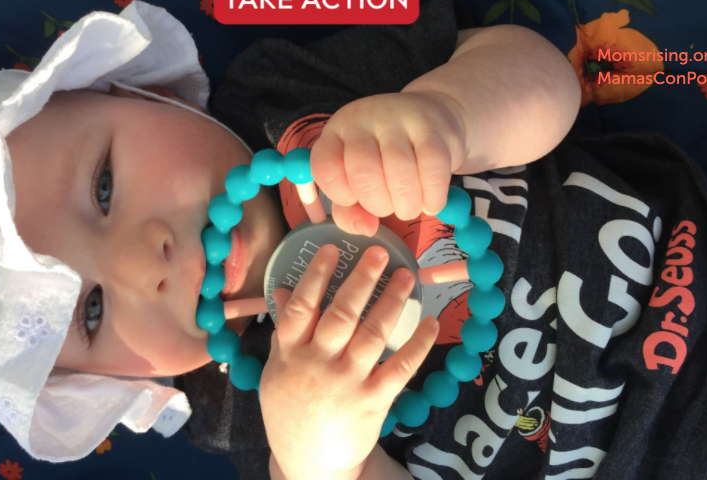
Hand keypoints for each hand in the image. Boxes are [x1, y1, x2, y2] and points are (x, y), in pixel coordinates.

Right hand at [260, 243, 438, 479]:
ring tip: (407, 276)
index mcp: (290, 354)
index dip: (316, 276)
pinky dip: (418, 344)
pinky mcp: (374, 401)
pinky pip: (400, 368)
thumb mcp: (275, 371)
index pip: (301, 308)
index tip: (333, 249)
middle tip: (380, 253)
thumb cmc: (290, 412)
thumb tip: (284, 289)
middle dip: (362, 280)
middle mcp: (318, 365)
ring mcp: (347, 383)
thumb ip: (283, 332)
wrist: (310, 465)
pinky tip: (430, 322)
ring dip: (391, 302)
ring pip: (372, 335)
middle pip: (341, 315)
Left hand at [311, 91, 465, 235]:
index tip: (358, 202)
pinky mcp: (431, 127)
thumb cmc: (389, 156)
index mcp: (337, 132)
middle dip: (379, 205)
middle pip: (364, 172)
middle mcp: (363, 119)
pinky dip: (432, 197)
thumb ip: (350, 210)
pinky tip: (430, 203)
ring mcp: (397, 118)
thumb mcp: (358, 179)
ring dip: (407, 204)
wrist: (434, 116)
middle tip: (390, 208)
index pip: (325, 168)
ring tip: (411, 207)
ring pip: (399, 171)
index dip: (341, 196)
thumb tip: (365, 229)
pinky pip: (431, 168)